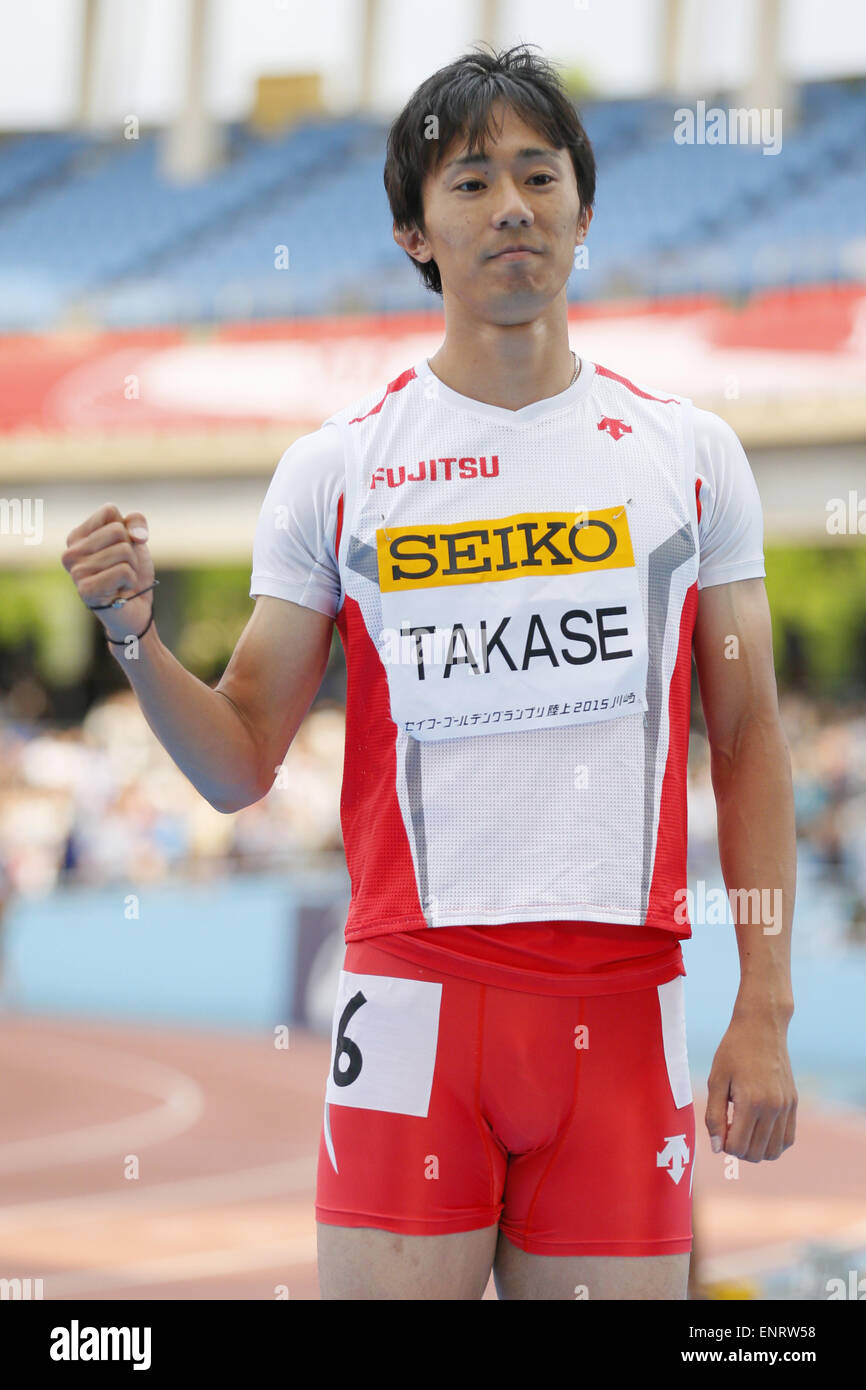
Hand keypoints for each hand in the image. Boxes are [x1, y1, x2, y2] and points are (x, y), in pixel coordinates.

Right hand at [62, 503, 154, 642]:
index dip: (126, 529)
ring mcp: (76, 572)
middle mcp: (70, 553)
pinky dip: (131, 580)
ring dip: (132, 567)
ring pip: (122, 550)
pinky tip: (121, 590)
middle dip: (130, 550)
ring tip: (121, 580)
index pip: (109, 511)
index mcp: (77, 536)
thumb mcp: (136, 540)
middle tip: (123, 568)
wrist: (135, 609)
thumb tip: (135, 535)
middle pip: (117, 530)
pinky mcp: (86, 590)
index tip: (123, 548)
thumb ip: (136, 522)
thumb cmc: (131, 572)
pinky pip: (123, 571)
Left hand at [705, 1006, 796, 1161]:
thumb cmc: (733, 1051)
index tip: (719, 1127)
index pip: (738, 1147)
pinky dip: (773, 1143)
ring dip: (756, 1149)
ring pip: (774, 1151)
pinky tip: (759, 1128)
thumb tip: (716, 1148)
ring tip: (743, 1129)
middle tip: (729, 1128)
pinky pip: (788, 1138)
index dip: (724, 1145)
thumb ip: (714, 1116)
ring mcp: (787, 1106)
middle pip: (756, 1154)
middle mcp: (773, 1108)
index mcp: (751, 1102)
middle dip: (738, 1150)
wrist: (762, 1026)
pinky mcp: (793, 1103)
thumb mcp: (716, 1080)